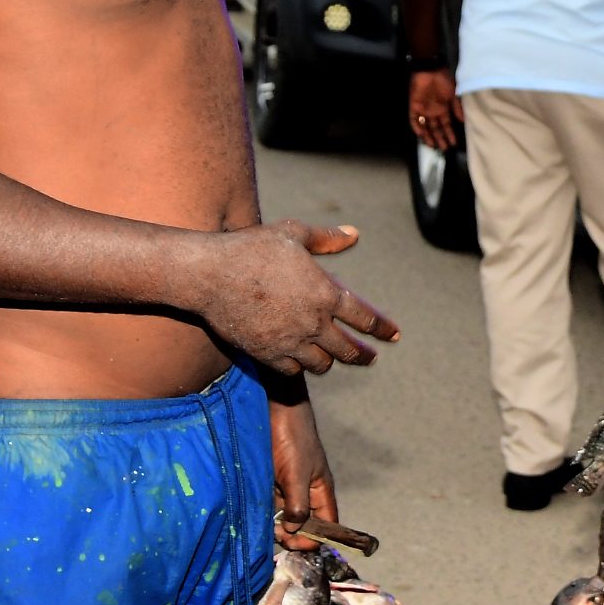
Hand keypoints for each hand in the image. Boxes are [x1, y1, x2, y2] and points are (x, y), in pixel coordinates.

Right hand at [192, 221, 398, 375]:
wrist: (209, 274)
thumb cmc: (251, 248)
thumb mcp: (293, 233)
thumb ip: (327, 238)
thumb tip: (354, 235)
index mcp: (325, 293)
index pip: (365, 318)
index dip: (382, 328)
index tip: (394, 336)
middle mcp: (313, 322)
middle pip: (349, 350)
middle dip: (364, 355)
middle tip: (371, 357)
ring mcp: (290, 342)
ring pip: (322, 364)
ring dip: (330, 360)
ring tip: (332, 356)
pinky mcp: (267, 354)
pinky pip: (293, 371)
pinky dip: (300, 366)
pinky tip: (300, 360)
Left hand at [270, 397, 337, 550]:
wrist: (275, 410)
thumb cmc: (293, 439)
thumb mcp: (297, 474)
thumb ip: (298, 504)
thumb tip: (293, 529)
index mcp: (321, 492)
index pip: (327, 525)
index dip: (315, 539)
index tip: (295, 543)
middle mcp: (306, 493)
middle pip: (304, 525)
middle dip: (292, 533)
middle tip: (276, 533)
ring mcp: (287, 489)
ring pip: (284, 517)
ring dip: (275, 524)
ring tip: (265, 522)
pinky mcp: (271, 483)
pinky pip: (269, 505)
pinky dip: (264, 512)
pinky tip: (256, 513)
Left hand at [408, 69, 461, 151]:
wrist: (430, 70)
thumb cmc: (444, 80)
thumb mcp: (454, 94)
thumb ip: (457, 107)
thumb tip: (463, 121)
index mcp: (443, 108)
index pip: (446, 125)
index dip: (449, 134)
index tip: (454, 143)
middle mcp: (433, 111)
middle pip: (435, 128)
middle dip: (440, 138)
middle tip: (443, 149)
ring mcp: (423, 109)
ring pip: (425, 126)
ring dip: (428, 136)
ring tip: (433, 145)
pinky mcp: (414, 106)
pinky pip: (413, 119)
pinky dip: (416, 126)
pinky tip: (421, 134)